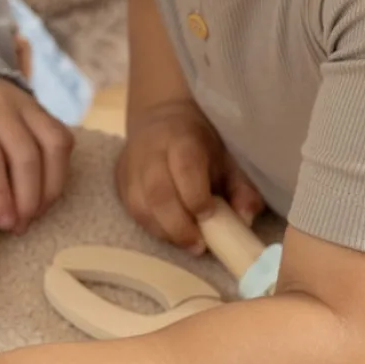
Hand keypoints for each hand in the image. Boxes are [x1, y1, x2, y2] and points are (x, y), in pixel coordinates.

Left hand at [0, 67, 71, 232]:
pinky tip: (46, 187)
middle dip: (27, 198)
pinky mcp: (39, 106)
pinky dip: (60, 167)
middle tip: (19, 225)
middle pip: (25, 155)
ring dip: (50, 186)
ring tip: (36, 211)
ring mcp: (24, 103)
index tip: (3, 223)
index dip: (0, 194)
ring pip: (52, 145)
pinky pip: (61, 136)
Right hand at [117, 98, 262, 251]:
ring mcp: (130, 166)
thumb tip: (245, 218)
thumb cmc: (200, 142)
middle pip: (158, 193)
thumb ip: (240, 186)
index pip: (185, 168)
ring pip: (139, 206)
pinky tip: (169, 232)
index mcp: (180, 138)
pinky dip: (151, 227)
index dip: (196, 197)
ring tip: (186, 242)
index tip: (209, 216)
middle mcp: (150, 151)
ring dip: (163, 230)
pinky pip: (131, 210)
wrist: (160, 118)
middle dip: (179, 225)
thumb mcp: (226, 156)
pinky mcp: (119, 180)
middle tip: (198, 245)